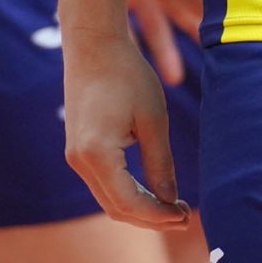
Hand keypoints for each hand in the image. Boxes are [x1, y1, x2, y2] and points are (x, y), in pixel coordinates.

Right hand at [63, 24, 189, 230]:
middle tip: (184, 216)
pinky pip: (103, 183)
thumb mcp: (153, 119)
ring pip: (108, 199)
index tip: (186, 216)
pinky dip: (127, 193)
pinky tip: (151, 191)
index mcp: (97, 154)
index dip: (158, 216)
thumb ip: (160, 164)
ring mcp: (75, 156)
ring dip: (139, 208)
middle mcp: (79, 160)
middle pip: (115, 208)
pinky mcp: (77, 148)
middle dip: (150, 218)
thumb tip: (170, 201)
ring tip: (172, 207)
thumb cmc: (127, 74)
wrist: (93, 44)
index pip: (129, 203)